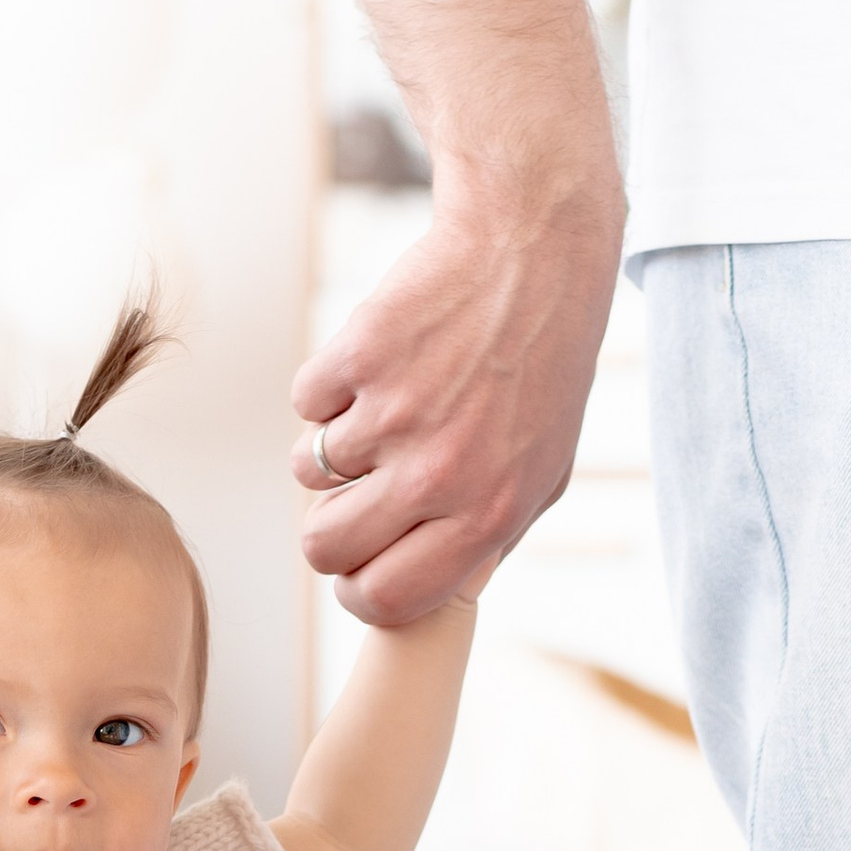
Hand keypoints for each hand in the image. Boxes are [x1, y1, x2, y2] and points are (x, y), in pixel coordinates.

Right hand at [293, 157, 620, 624]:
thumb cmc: (543, 366)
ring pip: (307, 471)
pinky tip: (383, 358)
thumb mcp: (544, 467)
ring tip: (391, 399)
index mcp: (487, 515)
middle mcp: (439, 475)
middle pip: (323, 546)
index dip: (356, 591)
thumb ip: (489, 538)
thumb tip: (433, 592)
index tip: (355, 568)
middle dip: (326, 526)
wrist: (533, 250)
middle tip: (352, 490)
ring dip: (335, 441)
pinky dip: (330, 385)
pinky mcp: (359, 358)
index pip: (386, 599)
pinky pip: (306, 403)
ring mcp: (395, 415)